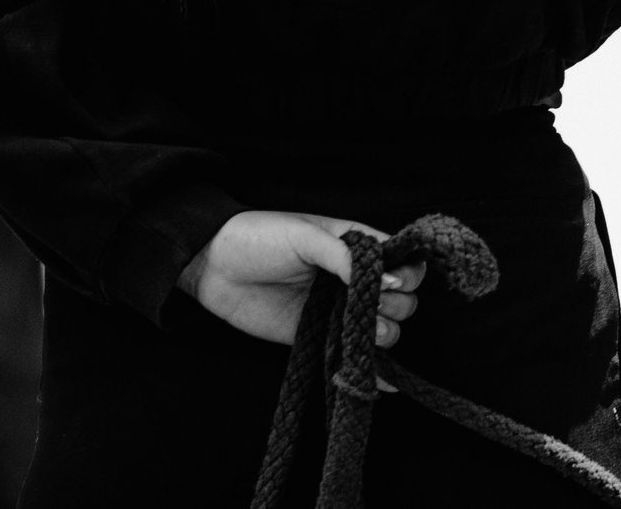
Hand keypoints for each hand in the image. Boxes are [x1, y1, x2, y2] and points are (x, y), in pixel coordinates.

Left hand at [176, 211, 426, 347]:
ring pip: (383, 328)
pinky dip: (371, 371)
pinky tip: (384, 383)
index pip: (405, 263)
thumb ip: (348, 258)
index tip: (391, 284)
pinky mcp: (316, 337)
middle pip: (402, 299)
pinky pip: (351, 354)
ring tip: (366, 335)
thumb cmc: (261, 237)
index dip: (408, 275)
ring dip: (384, 336)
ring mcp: (337, 310)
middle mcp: (354, 280)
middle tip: (372, 308)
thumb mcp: (307, 236)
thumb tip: (392, 281)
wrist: (213, 267)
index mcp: (359, 248)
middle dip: (396, 307)